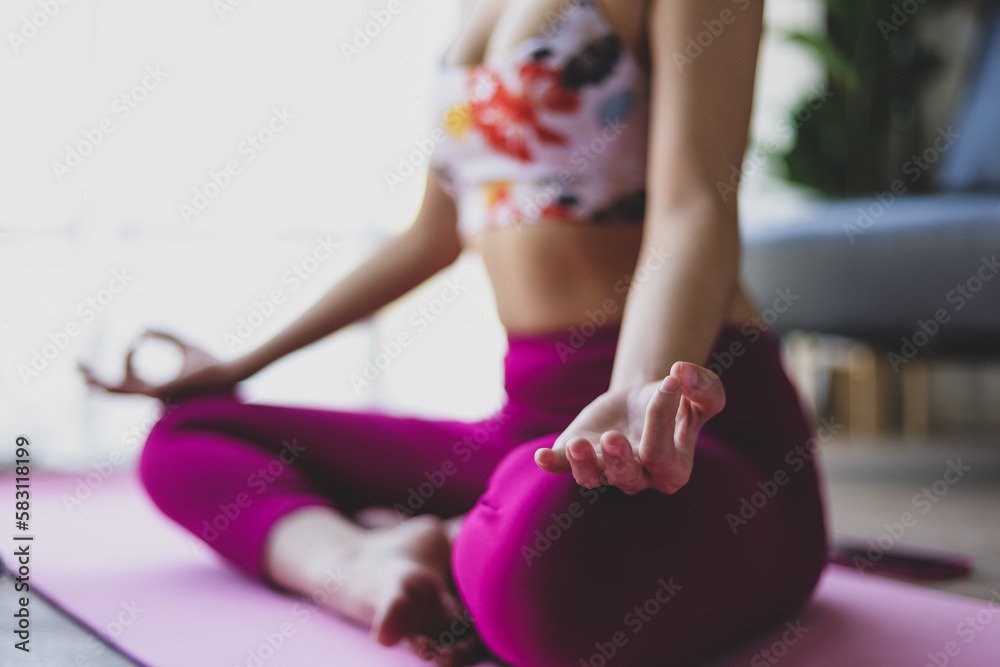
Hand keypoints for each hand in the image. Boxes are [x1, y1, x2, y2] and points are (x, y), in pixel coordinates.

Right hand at [77, 329, 246, 399]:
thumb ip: (166, 336)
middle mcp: (154, 394)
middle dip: (96, 379)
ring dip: (98, 381)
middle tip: (77, 368)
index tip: (139, 337)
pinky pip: (131, 386)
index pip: (132, 373)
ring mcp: (155, 396)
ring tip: (80, 372)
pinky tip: (109, 367)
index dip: (129, 355)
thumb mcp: (184, 345)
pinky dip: (121, 370)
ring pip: (119, 391)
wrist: (227, 372)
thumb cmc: (211, 363)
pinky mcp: (159, 393)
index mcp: (159, 386)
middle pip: (118, 388)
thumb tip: (146, 328)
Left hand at [534, 361, 724, 494]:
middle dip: (617, 459)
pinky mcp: (578, 458)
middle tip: (613, 438)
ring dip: (582, 464)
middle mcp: (638, 478)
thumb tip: (680, 372)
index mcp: (673, 470)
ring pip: (591, 478)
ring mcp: (605, 471)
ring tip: (576, 444)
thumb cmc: (679, 401)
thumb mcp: (702, 392)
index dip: (661, 418)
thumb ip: (703, 385)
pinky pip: (562, 467)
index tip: (670, 382)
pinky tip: (541, 457)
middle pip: (625, 476)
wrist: (645, 398)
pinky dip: (552, 463)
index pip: (661, 454)